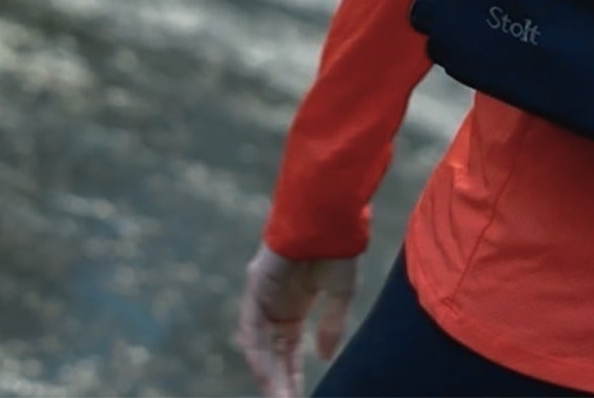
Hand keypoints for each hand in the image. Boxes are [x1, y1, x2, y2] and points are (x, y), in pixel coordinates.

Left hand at [238, 245, 358, 397]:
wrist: (330, 214)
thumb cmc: (338, 246)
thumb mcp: (341, 293)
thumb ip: (331, 325)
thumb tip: (324, 356)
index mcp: (293, 306)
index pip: (287, 350)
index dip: (292, 374)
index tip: (298, 397)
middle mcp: (273, 305)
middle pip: (271, 354)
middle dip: (280, 382)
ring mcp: (262, 298)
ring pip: (259, 347)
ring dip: (269, 376)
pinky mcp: (254, 288)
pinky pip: (252, 329)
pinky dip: (260, 355)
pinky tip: (270, 377)